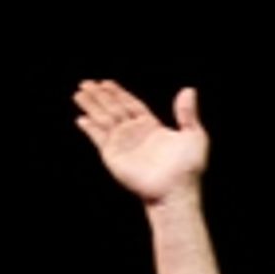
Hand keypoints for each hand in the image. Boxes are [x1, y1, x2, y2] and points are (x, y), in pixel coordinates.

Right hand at [74, 81, 208, 203]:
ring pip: (103, 118)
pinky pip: (98, 138)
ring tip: (79, 93)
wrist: (175, 191)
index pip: (130, 104)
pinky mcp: (114, 156)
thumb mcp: (195, 136)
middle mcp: (135, 134)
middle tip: (86, 82)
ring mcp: (123, 144)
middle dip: (100, 95)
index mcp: (151, 127)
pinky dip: (89, 128)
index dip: (118, 93)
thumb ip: (188, 113)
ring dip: (91, 105)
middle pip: (113, 108)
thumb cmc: (188, 169)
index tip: (106, 82)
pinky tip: (81, 119)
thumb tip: (189, 90)